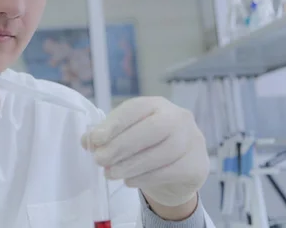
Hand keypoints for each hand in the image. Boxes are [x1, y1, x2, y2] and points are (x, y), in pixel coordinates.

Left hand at [81, 96, 208, 207]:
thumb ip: (106, 135)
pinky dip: (146, 177)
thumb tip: (87, 141)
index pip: (136, 109)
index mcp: (157, 104)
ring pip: (163, 152)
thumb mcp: (126, 136)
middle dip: (122, 145)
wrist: (177, 172)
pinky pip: (171, 171)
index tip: (95, 139)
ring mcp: (192, 140)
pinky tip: (129, 181)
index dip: (114, 124)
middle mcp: (178, 117)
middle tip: (100, 159)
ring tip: (110, 173)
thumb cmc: (147, 147)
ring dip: (131, 165)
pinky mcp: (197, 164)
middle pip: (152, 129)